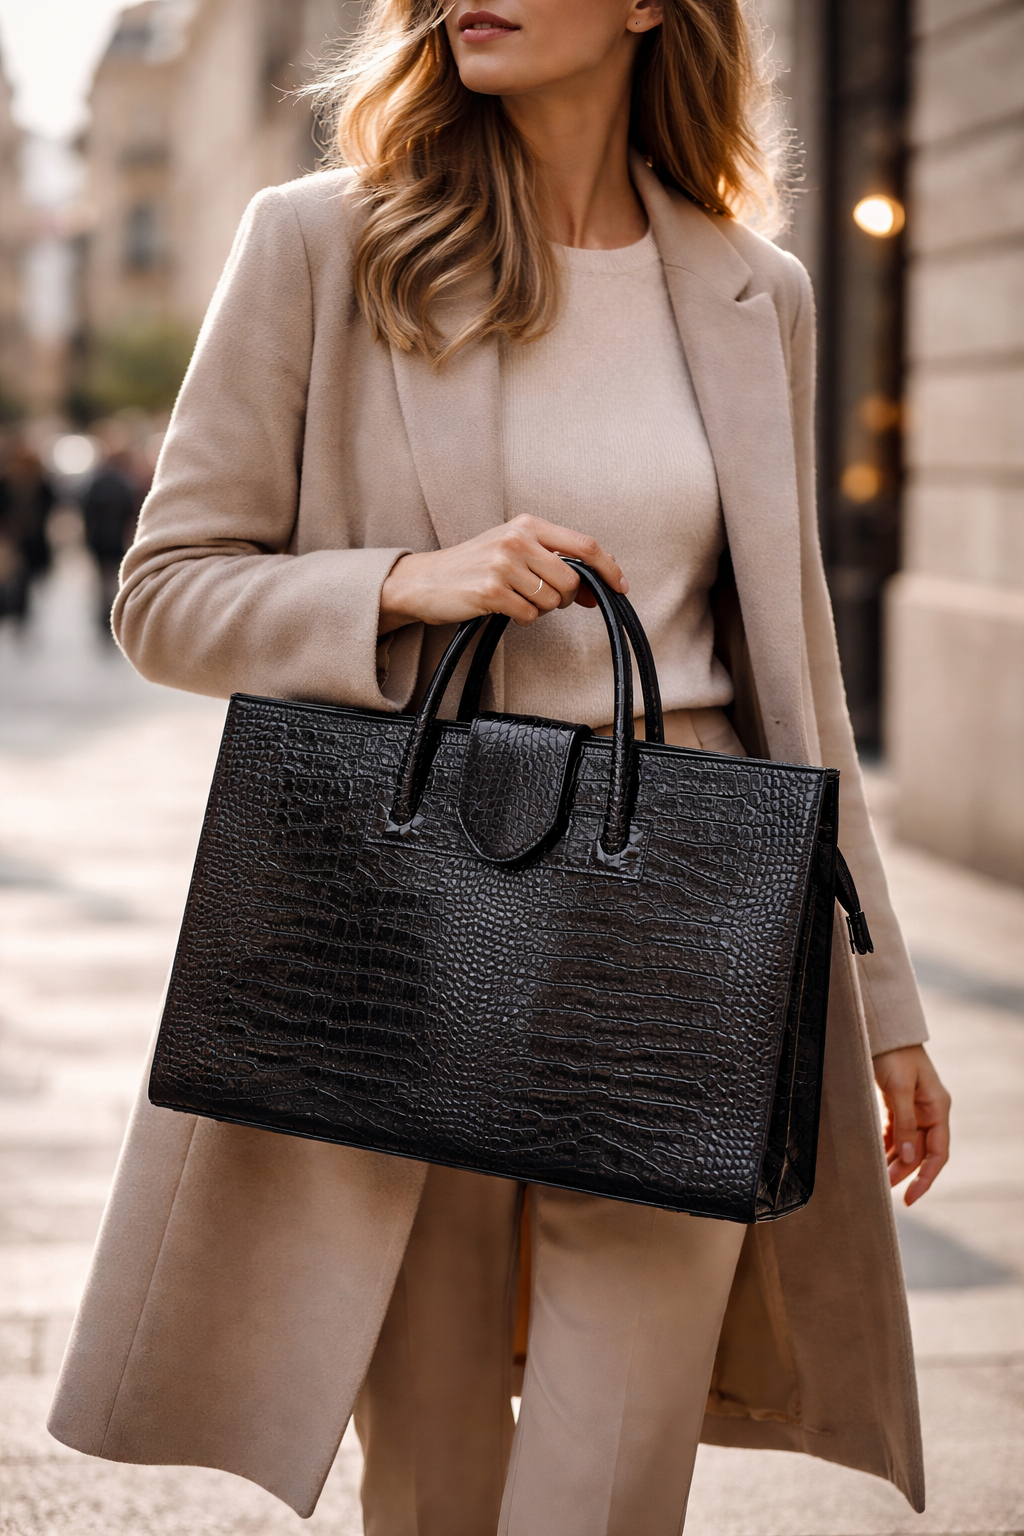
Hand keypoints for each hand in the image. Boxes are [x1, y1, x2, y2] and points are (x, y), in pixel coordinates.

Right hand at [378, 515, 627, 633]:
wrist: (424, 580)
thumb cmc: (474, 566)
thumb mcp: (515, 551)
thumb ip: (555, 561)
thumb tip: (600, 584)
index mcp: (528, 524)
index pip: (585, 545)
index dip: (609, 569)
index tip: (621, 587)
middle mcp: (517, 539)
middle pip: (572, 580)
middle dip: (566, 599)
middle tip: (545, 599)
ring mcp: (503, 564)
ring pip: (552, 601)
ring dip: (540, 609)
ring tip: (515, 599)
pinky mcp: (490, 591)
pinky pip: (530, 615)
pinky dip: (522, 618)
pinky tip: (502, 608)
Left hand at [873, 1044, 950, 1205]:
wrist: (882, 1029)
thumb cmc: (894, 1055)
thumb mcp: (898, 1089)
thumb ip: (904, 1124)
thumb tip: (908, 1157)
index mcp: (937, 1108)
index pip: (938, 1153)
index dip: (926, 1178)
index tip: (910, 1197)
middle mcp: (929, 1111)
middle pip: (920, 1151)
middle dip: (904, 1171)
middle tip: (883, 1187)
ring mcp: (915, 1108)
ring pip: (906, 1144)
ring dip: (893, 1160)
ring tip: (877, 1176)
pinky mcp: (899, 1103)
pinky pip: (896, 1132)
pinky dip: (886, 1145)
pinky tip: (876, 1157)